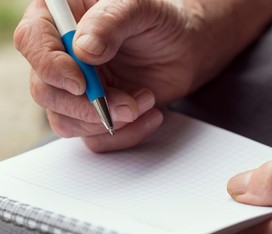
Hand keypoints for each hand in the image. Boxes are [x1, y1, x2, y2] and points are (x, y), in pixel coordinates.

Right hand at [14, 0, 271, 151]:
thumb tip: (84, 44)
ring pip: (69, 120)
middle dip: (88, 103)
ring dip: (109, 122)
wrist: (191, 46)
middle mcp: (68, 58)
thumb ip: (111, 18)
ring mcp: (83, 90)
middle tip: (127, 101)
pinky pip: (97, 136)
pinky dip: (122, 134)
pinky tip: (148, 116)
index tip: (82, 79)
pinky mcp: (103, 114)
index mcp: (65, 21)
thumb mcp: (144, 7)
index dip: (52, 65)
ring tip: (145, 105)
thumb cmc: (171, 21)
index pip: (35, 43)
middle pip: (47, 89)